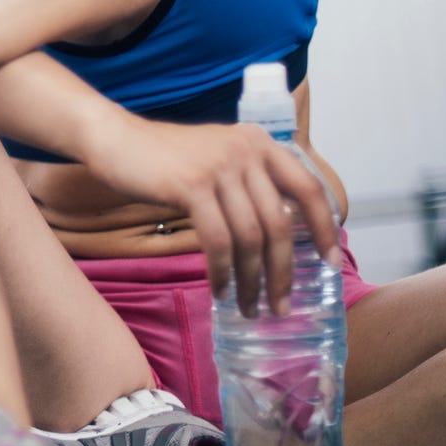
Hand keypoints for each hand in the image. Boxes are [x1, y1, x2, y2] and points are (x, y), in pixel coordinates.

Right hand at [83, 114, 341, 317]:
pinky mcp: (192, 186)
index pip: (309, 189)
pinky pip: (217, 240)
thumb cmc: (164, 157)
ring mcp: (219, 167)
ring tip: (249, 307)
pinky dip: (221, 271)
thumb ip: (248, 183)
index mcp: (260, 144)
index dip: (323, 229)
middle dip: (283, 272)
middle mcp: (246, 151)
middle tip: (281, 306)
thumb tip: (280, 232)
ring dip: (252, 280)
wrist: (115, 139)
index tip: (331, 263)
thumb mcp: (218, 158)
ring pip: (250, 237)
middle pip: (279, 224)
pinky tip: (219, 290)